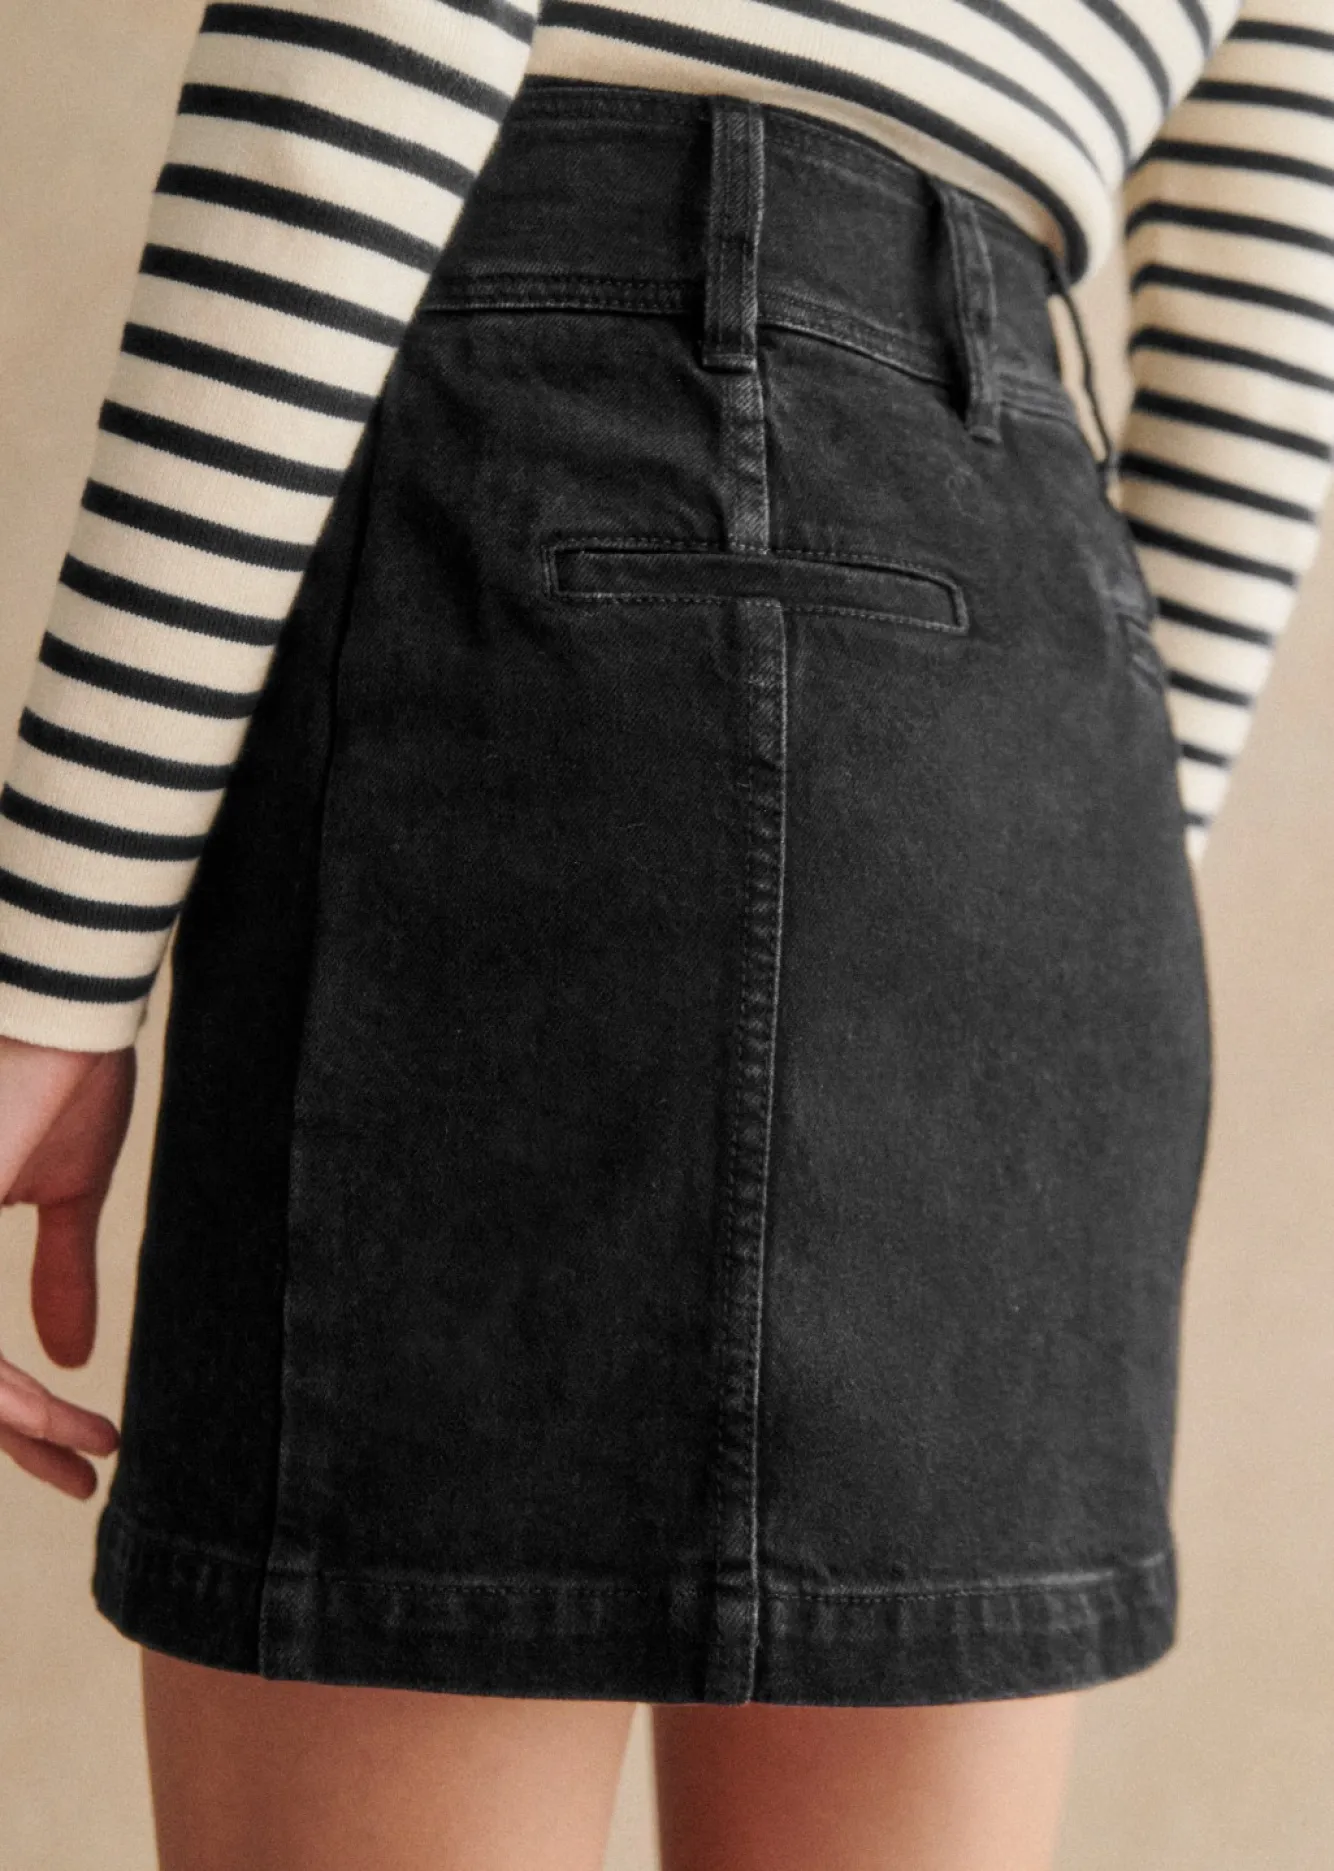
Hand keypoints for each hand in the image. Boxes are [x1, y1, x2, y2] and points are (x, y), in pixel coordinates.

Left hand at [0, 1036, 135, 1497]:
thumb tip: (72, 1355)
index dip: (19, 1412)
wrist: (67, 1015)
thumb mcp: (68, 1196)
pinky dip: (4, 1394)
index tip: (85, 1445)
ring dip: (17, 1423)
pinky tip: (46, 1413)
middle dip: (19, 1437)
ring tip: (85, 1448)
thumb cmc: (63, 1078)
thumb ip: (62, 1275)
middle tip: (84, 1471)